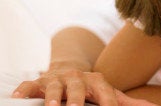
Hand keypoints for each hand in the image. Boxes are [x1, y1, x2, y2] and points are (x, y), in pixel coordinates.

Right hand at [12, 68, 154, 105]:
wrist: (68, 71)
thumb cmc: (92, 88)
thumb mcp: (109, 93)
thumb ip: (128, 102)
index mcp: (97, 81)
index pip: (104, 92)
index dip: (107, 102)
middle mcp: (77, 78)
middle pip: (78, 88)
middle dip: (76, 98)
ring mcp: (57, 80)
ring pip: (54, 87)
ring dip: (53, 97)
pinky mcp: (39, 83)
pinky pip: (30, 86)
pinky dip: (25, 90)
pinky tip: (19, 97)